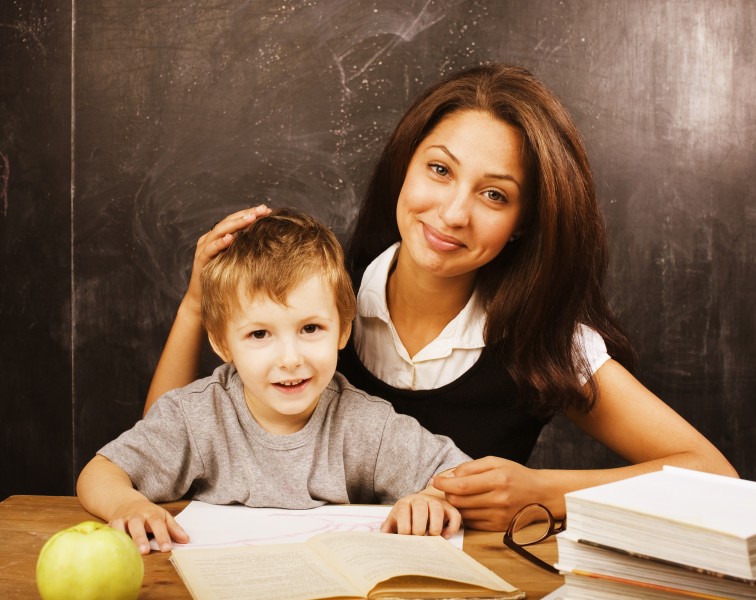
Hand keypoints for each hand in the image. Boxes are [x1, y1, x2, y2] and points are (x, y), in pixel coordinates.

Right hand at [108, 498, 188, 554]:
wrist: (128, 502)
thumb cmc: (149, 514)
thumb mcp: (164, 517)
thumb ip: (174, 529)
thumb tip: (186, 540)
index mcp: (152, 514)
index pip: (159, 524)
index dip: (163, 536)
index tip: (167, 548)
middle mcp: (137, 516)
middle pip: (138, 525)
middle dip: (140, 538)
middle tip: (144, 552)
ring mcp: (123, 519)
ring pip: (121, 527)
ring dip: (122, 538)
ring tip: (125, 552)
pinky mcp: (111, 523)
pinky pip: (108, 530)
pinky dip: (108, 537)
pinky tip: (109, 548)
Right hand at [183, 205, 270, 313]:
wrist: (203, 299)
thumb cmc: (223, 280)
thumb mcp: (236, 261)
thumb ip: (246, 250)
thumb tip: (270, 243)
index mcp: (218, 237)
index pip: (235, 220)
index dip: (250, 213)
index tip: (266, 210)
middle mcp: (210, 239)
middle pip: (228, 222)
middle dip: (246, 214)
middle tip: (262, 210)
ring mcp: (204, 249)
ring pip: (219, 231)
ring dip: (235, 224)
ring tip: (250, 218)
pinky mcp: (201, 261)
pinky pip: (210, 250)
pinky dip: (220, 243)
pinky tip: (230, 238)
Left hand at [380, 492, 461, 537]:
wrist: (422, 502)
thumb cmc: (407, 515)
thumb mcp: (395, 519)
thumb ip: (389, 527)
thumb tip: (383, 536)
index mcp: (405, 502)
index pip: (403, 511)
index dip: (404, 527)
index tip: (405, 539)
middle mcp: (420, 500)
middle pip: (420, 508)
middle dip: (419, 526)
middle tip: (418, 539)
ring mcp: (435, 502)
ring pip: (437, 509)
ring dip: (435, 525)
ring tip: (433, 537)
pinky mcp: (449, 507)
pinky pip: (454, 514)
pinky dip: (452, 526)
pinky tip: (445, 536)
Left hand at [431, 456, 548, 530]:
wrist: (539, 494)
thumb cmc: (515, 475)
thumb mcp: (495, 462)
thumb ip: (471, 467)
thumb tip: (450, 476)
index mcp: (497, 480)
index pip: (462, 486)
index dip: (444, 484)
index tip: (435, 480)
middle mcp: (498, 500)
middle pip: (459, 501)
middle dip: (448, 493)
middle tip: (448, 486)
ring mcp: (498, 516)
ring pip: (463, 513)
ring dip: (456, 504)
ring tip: (460, 495)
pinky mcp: (498, 527)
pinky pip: (472, 523)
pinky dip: (465, 514)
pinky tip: (469, 505)